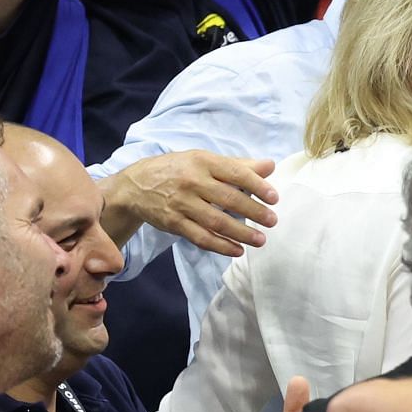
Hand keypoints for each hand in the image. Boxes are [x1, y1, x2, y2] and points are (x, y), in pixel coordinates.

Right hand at [99, 152, 277, 257]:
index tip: (274, 198)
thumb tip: (270, 166)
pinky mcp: (174, 223)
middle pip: (228, 199)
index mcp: (204, 162)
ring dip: (241, 233)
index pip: (235, 173)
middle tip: (272, 221)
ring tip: (260, 239)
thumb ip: (239, 165)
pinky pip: (200, 237)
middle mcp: (192, 182)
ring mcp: (181, 204)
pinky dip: (220, 246)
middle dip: (253, 212)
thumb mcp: (205, 160)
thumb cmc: (180, 169)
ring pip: (215, 222)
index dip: (257, 186)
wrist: (137, 185)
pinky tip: (237, 250)